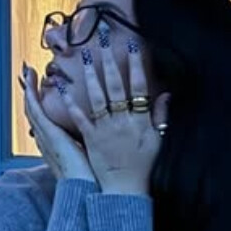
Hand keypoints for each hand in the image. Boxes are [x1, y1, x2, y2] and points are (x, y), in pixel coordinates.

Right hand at [18, 66, 96, 182]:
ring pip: (32, 109)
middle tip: (29, 74)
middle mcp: (47, 141)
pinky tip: (31, 80)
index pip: (44, 122)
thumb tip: (101, 133)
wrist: (87, 191)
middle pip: (34, 113)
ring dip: (29, 88)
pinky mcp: (50, 135)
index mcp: (56, 147)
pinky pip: (37, 111)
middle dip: (30, 93)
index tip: (40, 91)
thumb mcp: (89, 156)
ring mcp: (47, 137)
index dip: (40, 105)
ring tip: (27, 71)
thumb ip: (90, 143)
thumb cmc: (93, 179)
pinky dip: (31, 94)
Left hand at [52, 37, 169, 193]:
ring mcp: (105, 129)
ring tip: (84, 56)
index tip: (132, 47)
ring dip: (90, 75)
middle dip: (109, 61)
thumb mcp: (158, 141)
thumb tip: (167, 94)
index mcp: (139, 120)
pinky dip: (72, 103)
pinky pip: (81, 118)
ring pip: (97, 97)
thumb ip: (161, 116)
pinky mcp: (91, 139)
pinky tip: (64, 89)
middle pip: (115, 86)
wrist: (126, 190)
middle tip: (103, 40)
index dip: (135, 66)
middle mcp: (121, 121)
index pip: (138, 87)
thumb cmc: (144, 167)